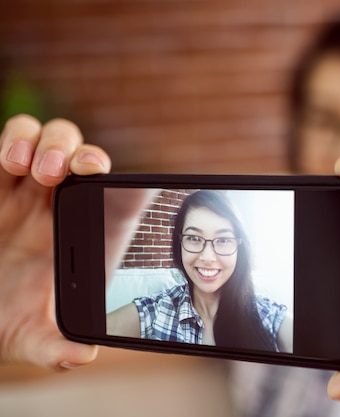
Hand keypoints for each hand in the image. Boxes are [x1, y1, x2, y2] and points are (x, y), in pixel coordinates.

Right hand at [0, 115, 109, 369]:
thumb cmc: (4, 319)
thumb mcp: (29, 338)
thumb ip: (54, 348)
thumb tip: (83, 357)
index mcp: (78, 234)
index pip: (110, 193)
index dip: (116, 178)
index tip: (109, 178)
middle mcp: (55, 205)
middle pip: (79, 155)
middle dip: (75, 152)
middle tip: (61, 174)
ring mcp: (23, 190)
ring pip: (47, 139)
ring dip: (46, 142)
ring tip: (32, 167)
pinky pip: (10, 143)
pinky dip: (14, 140)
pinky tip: (9, 162)